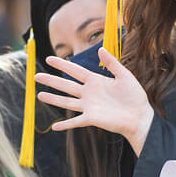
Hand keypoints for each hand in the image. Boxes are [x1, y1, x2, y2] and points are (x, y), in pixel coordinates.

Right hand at [36, 48, 154, 154]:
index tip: (49, 58)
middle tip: (36, 76)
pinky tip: (54, 127)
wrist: (139, 116)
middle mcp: (89, 93)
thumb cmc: (135, 96)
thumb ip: (112, 63)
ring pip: (66, 102)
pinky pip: (76, 121)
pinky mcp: (92, 119)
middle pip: (66, 85)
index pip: (75, 70)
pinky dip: (65, 125)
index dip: (62, 64)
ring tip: (39, 95)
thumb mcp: (125, 76)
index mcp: (95, 81)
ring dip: (53, 99)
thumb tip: (100, 49)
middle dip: (51, 80)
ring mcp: (89, 106)